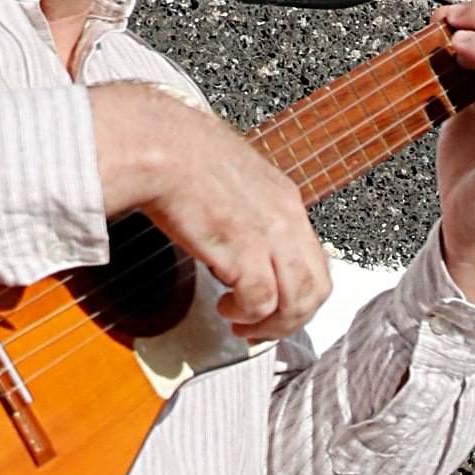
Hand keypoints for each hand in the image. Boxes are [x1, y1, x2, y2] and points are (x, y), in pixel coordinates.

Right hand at [89, 84, 329, 343]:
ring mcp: (269, 236)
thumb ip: (245, 212)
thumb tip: (235, 241)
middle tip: (263, 328)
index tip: (276, 307)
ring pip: (297, 302)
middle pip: (316, 288)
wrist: (158, 146)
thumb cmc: (179, 155)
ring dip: (272, 325)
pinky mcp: (245, 252)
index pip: (314, 260)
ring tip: (243, 325)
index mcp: (286, 201)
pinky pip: (261, 303)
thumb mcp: (231, 181)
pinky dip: (245, 316)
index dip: (298, 293)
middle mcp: (286, 219)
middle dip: (292, 319)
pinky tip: (226, 310)